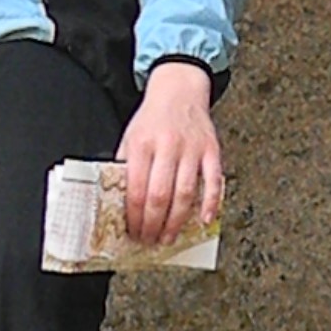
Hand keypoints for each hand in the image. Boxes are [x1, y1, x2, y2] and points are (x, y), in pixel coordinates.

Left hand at [118, 62, 223, 244]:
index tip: (132, 231)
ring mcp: (191, 149)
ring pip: (185, 193)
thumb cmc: (152, 118)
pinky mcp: (211, 150)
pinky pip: (214, 181)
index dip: (134, 217)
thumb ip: (125, 166)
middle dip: (153, 224)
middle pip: (160, 195)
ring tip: (168, 237)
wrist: (179, 90)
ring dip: (176, 221)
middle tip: (149, 240)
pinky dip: (210, 203)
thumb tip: (116, 200)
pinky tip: (204, 220)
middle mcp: (167, 146)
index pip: (136, 189)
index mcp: (142, 144)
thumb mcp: (129, 137)